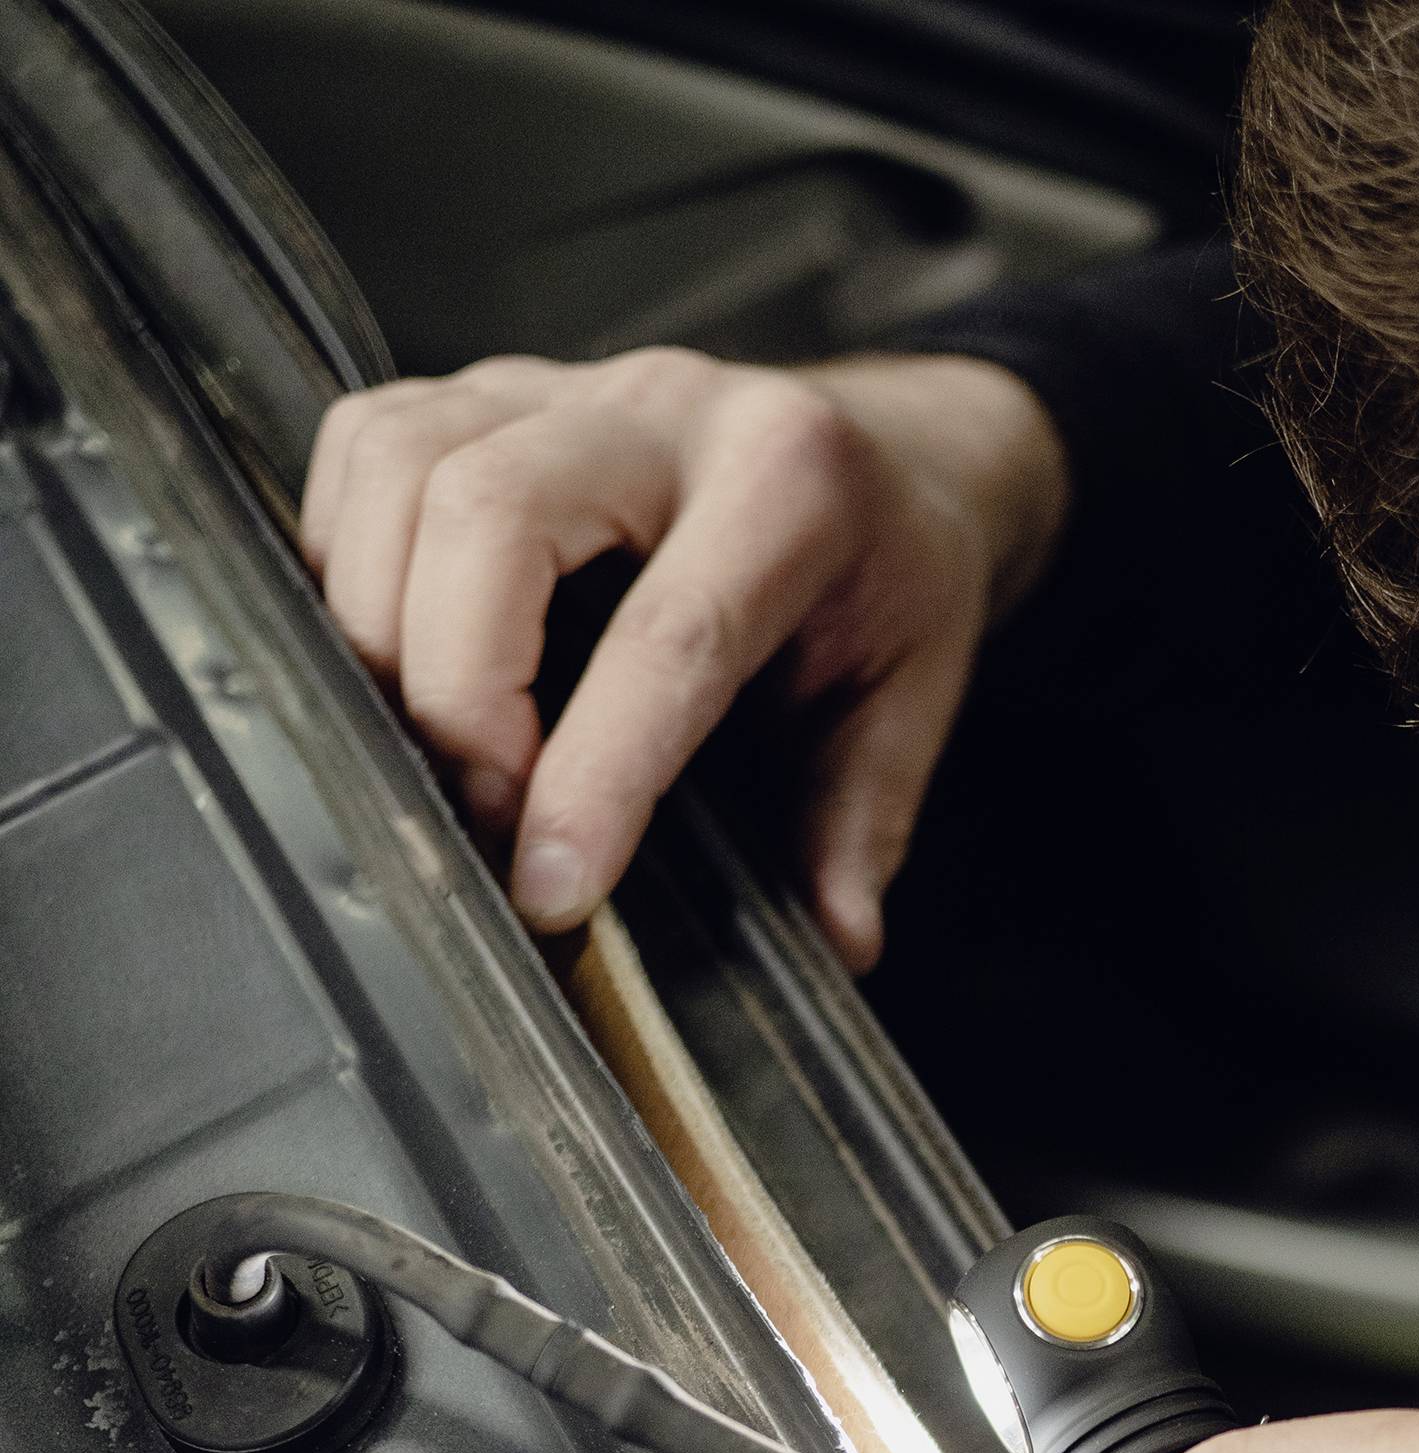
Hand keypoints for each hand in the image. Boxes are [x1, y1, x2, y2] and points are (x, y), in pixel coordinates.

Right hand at [299, 347, 1068, 965]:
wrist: (887, 453)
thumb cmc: (889, 580)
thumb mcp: (912, 699)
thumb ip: (863, 820)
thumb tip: (838, 940)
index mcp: (791, 485)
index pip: (667, 636)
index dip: (592, 776)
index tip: (549, 890)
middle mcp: (662, 410)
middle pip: (486, 513)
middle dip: (456, 691)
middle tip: (486, 817)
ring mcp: (557, 384)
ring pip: (399, 465)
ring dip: (381, 629)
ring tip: (437, 750)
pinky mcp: (481, 391)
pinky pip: (360, 447)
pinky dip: (345, 564)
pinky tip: (394, 659)